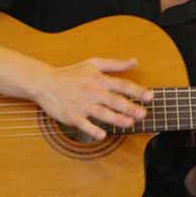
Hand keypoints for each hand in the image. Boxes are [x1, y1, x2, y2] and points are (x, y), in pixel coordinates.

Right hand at [34, 57, 151, 139]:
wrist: (45, 82)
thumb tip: (134, 61)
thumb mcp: (92, 64)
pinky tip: (102, 134)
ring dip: (116, 119)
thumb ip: (115, 64)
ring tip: (129, 124)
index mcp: (98, 79)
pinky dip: (92, 130)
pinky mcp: (72, 116)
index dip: (137, 91)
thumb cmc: (70, 73)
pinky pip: (84, 125)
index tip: (150, 96)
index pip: (121, 85)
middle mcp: (92, 92)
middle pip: (114, 100)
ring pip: (102, 113)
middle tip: (143, 114)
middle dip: (129, 108)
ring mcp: (82, 105)